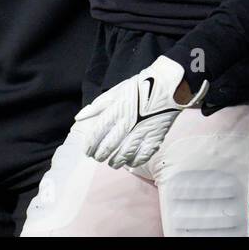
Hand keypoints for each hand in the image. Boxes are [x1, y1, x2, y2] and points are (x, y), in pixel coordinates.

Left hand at [74, 56, 207, 168]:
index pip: (98, 133)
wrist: (169, 87)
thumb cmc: (139, 87)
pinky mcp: (155, 137)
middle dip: (101, 155)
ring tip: (112, 163)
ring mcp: (142, 132)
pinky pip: (143, 155)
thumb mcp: (116, 91)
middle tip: (98, 158)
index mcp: (117, 110)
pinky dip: (135, 161)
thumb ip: (97, 106)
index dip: (90, 145)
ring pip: (125, 154)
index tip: (87, 151)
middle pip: (109, 146)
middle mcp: (128, 123)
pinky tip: (129, 162)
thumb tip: (79, 117)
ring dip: (116, 161)